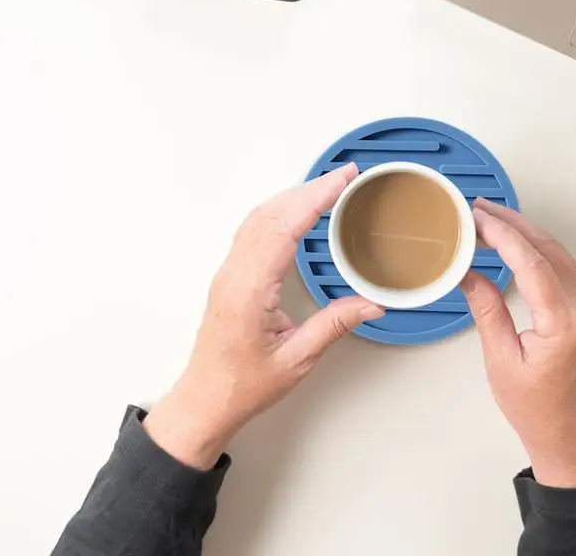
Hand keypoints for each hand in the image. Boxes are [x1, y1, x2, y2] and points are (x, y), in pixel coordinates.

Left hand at [143, 164, 383, 469]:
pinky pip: (253, 229)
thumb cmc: (242, 384)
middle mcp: (234, 273)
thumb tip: (370, 304)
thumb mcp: (296, 360)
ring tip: (327, 186)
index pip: (283, 228)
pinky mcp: (230, 275)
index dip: (314, 198)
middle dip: (309, 189)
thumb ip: (334, 326)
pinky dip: (280, 210)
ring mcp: (228, 271)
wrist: (204, 400)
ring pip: (259, 217)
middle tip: (344, 175)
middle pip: (270, 213)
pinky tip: (296, 210)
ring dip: (293, 196)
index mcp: (249, 290)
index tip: (341, 180)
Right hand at [461, 198, 575, 488]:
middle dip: (514, 224)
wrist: (569, 436)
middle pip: (549, 251)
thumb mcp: (501, 359)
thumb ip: (487, 310)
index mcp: (564, 324)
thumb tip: (468, 272)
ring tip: (493, 217)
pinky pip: (563, 268)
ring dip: (527, 232)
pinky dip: (538, 249)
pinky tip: (516, 242)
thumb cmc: (534, 408)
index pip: (533, 264)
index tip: (477, 219)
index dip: (504, 236)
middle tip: (480, 208)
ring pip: (559, 255)